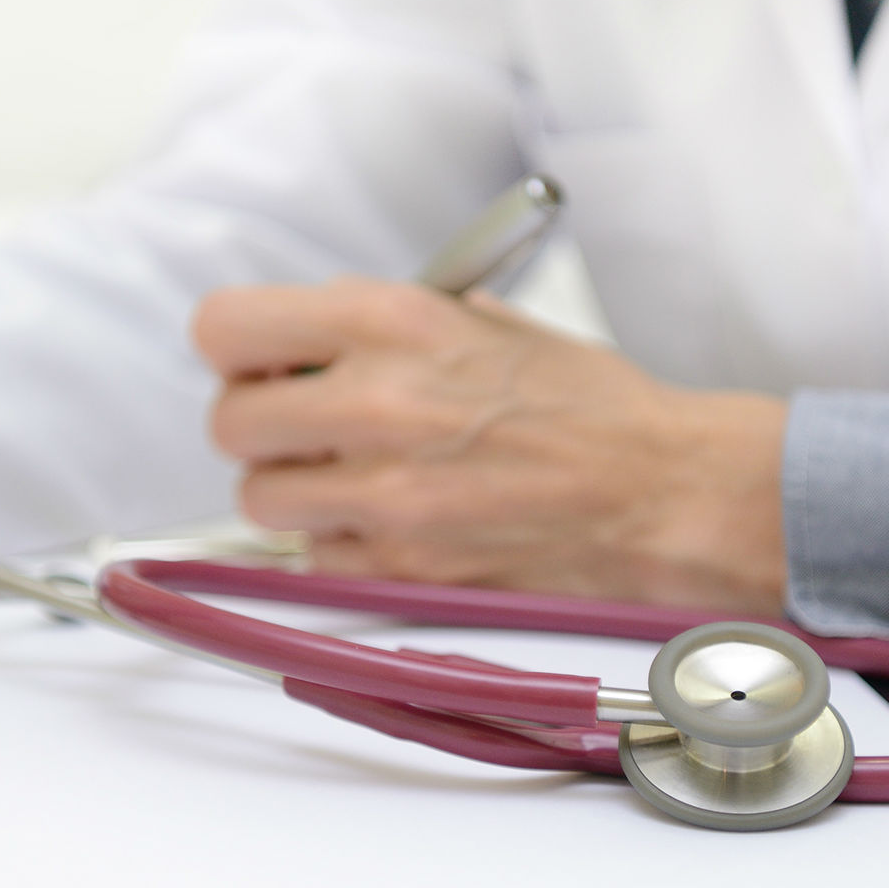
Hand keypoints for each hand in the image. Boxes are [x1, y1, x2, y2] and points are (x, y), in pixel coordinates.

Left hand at [195, 278, 788, 613]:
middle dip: (262, 428)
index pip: (226, 328)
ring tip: (353, 483)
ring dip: (295, 493)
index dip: (237, 351)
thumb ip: (389, 322)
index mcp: (391, 321)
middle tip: (306, 432)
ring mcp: (385, 492)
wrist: (662, 494)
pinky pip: (316, 559)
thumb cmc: (592, 409)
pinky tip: (394, 526)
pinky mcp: (402, 566)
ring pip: (261, 499)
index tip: (261, 365)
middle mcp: (376, 402)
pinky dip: (342, 548)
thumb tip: (318, 331)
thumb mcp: (485, 322)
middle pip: (230, 423)